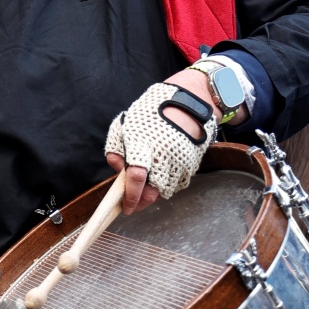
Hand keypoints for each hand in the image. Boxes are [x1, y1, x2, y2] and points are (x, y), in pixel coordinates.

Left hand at [106, 69, 217, 213]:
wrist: (188, 101)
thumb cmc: (152, 110)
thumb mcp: (126, 125)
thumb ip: (116, 149)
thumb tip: (118, 169)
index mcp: (143, 145)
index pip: (136, 178)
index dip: (131, 196)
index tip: (126, 207)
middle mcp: (163, 156)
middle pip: (153, 191)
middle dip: (142, 202)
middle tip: (134, 203)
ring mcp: (180, 160)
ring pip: (166, 189)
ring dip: (155, 191)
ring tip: (148, 182)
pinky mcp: (192, 162)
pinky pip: (178, 182)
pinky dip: (168, 183)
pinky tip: (162, 173)